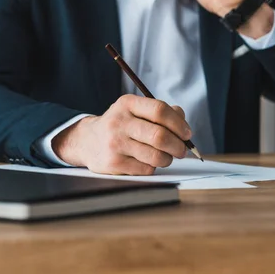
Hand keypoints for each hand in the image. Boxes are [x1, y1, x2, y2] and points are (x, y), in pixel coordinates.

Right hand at [51, 95, 190, 174]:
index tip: (187, 133)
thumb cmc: (121, 125)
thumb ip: (161, 112)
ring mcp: (115, 143)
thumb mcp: (135, 110)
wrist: (88, 140)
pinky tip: (146, 162)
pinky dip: (153, 167)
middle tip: (181, 150)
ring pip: (156, 156)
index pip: (159, 110)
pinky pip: (146, 169)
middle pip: (160, 136)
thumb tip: (183, 122)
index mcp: (127, 104)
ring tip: (165, 157)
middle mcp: (119, 122)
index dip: (178, 124)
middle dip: (178, 146)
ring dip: (167, 159)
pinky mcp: (113, 163)